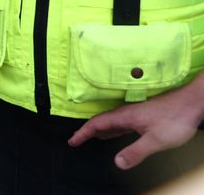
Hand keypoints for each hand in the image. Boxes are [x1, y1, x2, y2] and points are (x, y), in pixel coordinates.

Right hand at [68, 74, 203, 169]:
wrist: (191, 102)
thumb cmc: (175, 118)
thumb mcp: (155, 140)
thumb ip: (135, 152)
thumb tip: (118, 163)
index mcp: (124, 117)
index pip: (96, 124)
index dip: (82, 133)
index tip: (72, 141)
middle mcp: (126, 113)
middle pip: (100, 121)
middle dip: (87, 131)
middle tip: (77, 140)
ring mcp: (134, 113)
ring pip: (110, 121)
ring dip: (99, 129)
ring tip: (91, 137)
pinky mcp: (142, 115)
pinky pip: (120, 122)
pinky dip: (111, 129)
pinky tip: (115, 133)